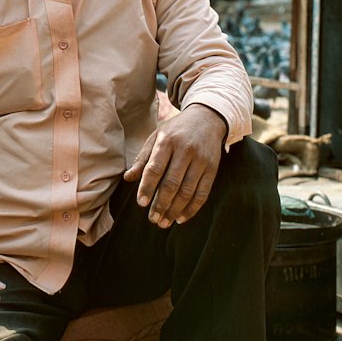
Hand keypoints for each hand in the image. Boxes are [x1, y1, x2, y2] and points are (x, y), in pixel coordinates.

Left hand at [123, 103, 226, 227]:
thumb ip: (143, 158)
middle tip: (152, 219)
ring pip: (187, 191)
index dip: (147, 187)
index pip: (155, 168)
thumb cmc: (175, 130)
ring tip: (164, 222)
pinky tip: (181, 217)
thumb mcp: (156, 137)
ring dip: (175, 210)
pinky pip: (203, 193)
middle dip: (161, 204)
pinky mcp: (213, 169)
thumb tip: (128, 178)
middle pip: (172, 183)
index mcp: (167, 142)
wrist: (207, 118)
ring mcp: (201, 160)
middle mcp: (185, 151)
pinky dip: (192, 208)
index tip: (141, 203)